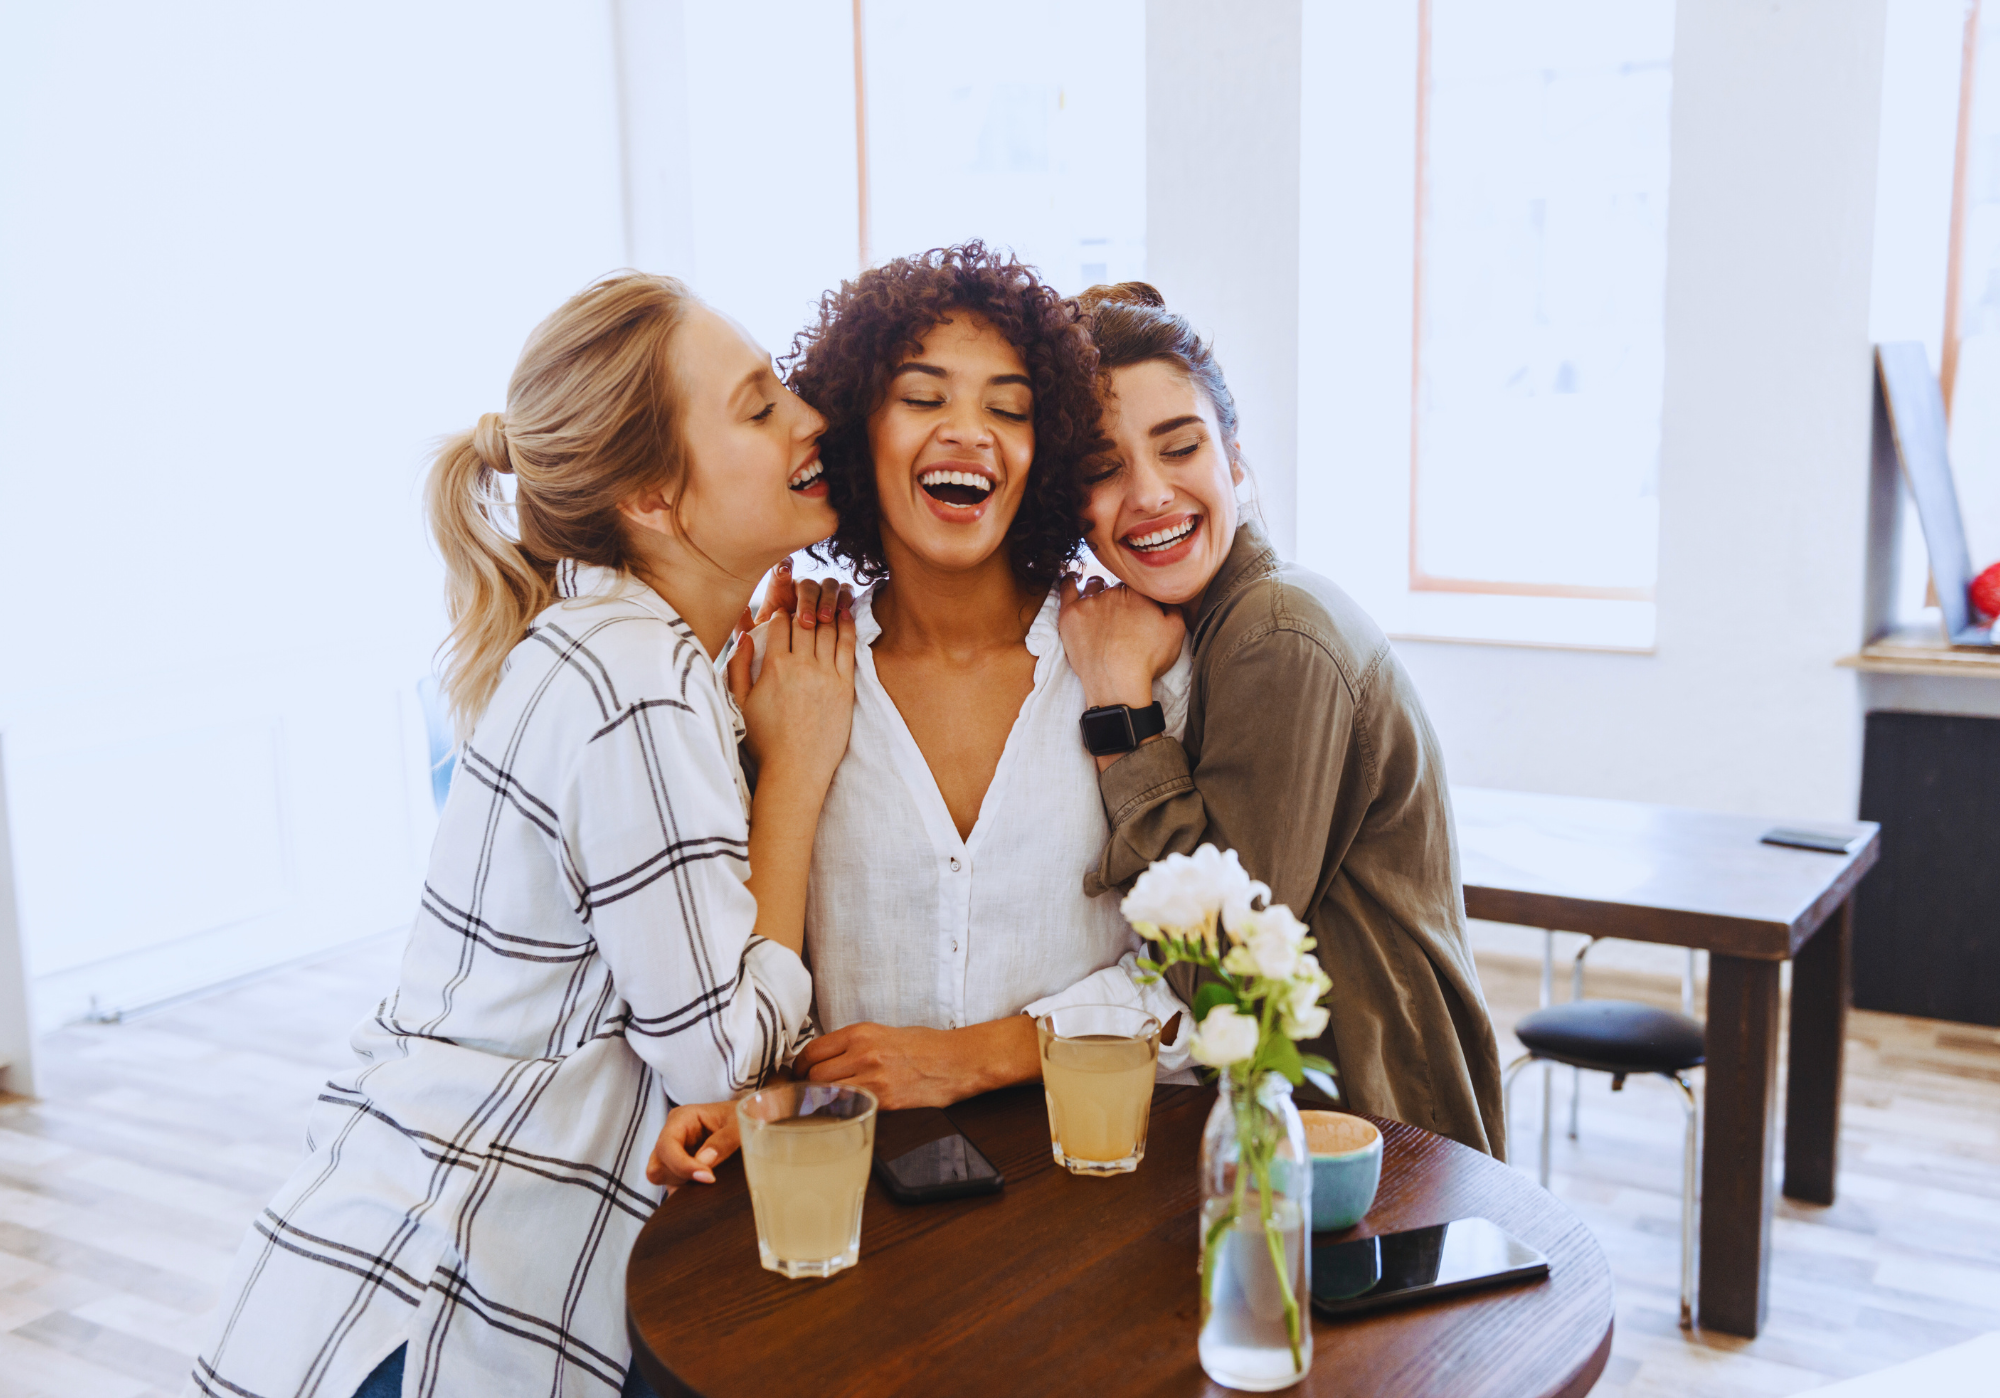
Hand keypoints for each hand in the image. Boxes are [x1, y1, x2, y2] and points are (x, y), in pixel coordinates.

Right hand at [647, 1100, 739, 1190]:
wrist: (752, 1120)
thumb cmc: (744, 1115)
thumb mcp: (739, 1124)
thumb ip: (724, 1140)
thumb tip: (704, 1161)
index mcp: (682, 1119)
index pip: (667, 1146)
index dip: (682, 1165)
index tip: (708, 1177)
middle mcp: (673, 1136)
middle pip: (657, 1166)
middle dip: (680, 1177)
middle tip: (709, 1178)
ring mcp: (675, 1154)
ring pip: (662, 1179)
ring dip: (684, 1186)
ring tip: (711, 1181)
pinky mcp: (681, 1169)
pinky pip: (674, 1186)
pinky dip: (688, 1191)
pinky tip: (707, 1188)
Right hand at [728, 579, 855, 791]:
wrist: (795, 770)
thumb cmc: (764, 741)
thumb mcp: (740, 702)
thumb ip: (739, 666)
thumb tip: (744, 635)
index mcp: (774, 666)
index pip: (780, 622)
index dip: (782, 611)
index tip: (784, 611)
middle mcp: (802, 666)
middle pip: (806, 621)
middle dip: (805, 605)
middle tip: (806, 600)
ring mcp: (827, 675)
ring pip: (828, 629)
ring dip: (827, 610)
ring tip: (827, 599)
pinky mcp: (845, 687)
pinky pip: (849, 647)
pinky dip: (848, 626)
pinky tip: (846, 615)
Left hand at [794, 1021, 1008, 1109]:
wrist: (956, 1061)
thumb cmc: (924, 1046)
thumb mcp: (883, 1033)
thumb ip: (853, 1044)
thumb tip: (825, 1059)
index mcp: (861, 1033)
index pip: (813, 1050)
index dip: (801, 1066)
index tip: (800, 1074)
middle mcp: (863, 1053)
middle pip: (814, 1075)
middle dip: (807, 1086)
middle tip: (807, 1093)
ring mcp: (873, 1079)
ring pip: (827, 1094)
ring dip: (821, 1101)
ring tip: (822, 1104)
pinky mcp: (884, 1101)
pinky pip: (849, 1108)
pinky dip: (840, 1111)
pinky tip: (843, 1112)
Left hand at [1058, 575, 1185, 709]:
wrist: (1118, 682)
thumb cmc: (1147, 660)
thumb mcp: (1176, 631)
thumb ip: (1173, 606)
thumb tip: (1167, 594)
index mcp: (1138, 592)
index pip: (1137, 584)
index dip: (1138, 597)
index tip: (1139, 610)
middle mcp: (1112, 592)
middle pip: (1115, 586)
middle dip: (1120, 598)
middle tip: (1122, 617)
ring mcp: (1089, 602)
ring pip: (1094, 585)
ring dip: (1098, 591)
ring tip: (1101, 607)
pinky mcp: (1070, 614)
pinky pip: (1067, 587)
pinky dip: (1070, 581)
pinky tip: (1074, 580)